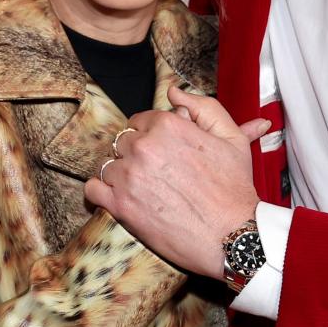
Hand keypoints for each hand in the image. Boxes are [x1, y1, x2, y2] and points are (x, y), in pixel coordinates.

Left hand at [84, 87, 267, 278]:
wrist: (232, 234)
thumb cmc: (234, 189)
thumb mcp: (231, 138)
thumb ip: (203, 107)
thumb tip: (174, 92)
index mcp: (168, 126)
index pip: (139, 121)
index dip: (148, 136)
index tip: (158, 151)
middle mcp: (144, 147)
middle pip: (122, 142)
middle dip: (134, 154)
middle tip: (153, 172)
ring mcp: (129, 176)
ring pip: (108, 165)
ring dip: (121, 174)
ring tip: (140, 188)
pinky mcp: (120, 206)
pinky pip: (93, 189)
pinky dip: (101, 193)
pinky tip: (118, 197)